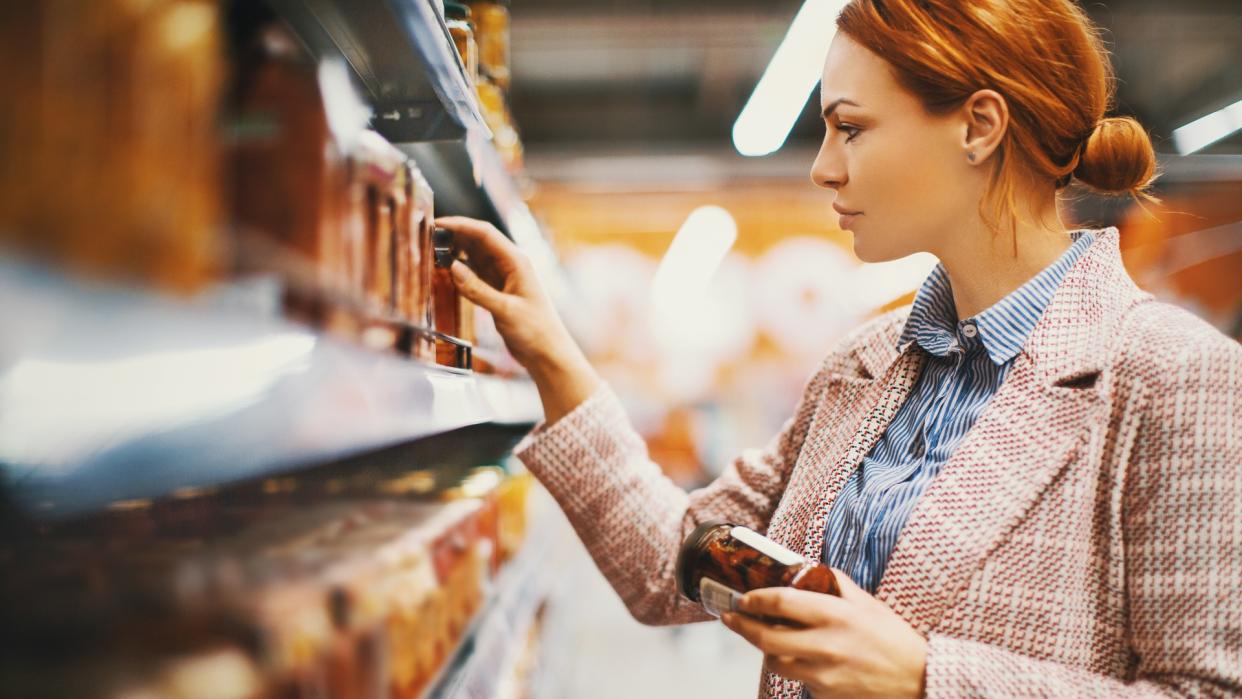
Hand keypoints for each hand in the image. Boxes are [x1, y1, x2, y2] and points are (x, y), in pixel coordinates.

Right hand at [434, 216, 599, 422]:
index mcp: (516, 261)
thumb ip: (477, 289)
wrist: (547, 353)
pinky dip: (461, 270)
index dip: (460, 225)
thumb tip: (452, 268)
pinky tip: (447, 271)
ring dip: (456, 252)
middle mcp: (510, 264)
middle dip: (454, 235)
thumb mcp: (505, 310)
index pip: (485, 233)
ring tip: (433, 251)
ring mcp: (503, 277)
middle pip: (478, 241)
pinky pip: (475, 274)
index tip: (437, 223)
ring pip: (475, 256)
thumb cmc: (536, 331)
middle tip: (429, 236)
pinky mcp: (497, 291)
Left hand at [720, 571, 926, 698]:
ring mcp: (823, 674)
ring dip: (764, 647)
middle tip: (731, 617)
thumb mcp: (865, 601)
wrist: (917, 679)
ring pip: (775, 661)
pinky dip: (792, 666)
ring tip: (763, 635)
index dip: (754, 599)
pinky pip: (796, 678)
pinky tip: (799, 656)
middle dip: (742, 626)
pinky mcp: (824, 694)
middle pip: (766, 637)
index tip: (743, 597)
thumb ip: (833, 582)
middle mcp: (825, 644)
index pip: (780, 602)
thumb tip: (804, 568)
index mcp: (835, 614)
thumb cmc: (892, 638)